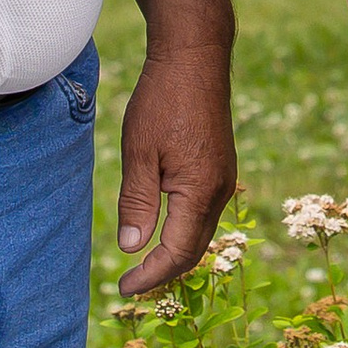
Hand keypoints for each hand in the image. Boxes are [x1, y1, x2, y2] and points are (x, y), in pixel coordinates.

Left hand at [113, 39, 236, 295]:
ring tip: (143, 264)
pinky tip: (163, 229)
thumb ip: (137, 202)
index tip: (123, 288)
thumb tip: (132, 248)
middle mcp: (220, 190)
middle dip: (163, 272)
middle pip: (194, 249)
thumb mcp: (139, 152)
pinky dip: (184, 230)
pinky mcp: (220, 167)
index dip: (150, 276)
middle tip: (130, 284)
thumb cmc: (163, 101)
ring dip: (175, 253)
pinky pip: (205, 212)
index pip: (177, 252)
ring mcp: (224, 178)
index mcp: (200, 191)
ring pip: (201, 232)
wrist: (195, 59)